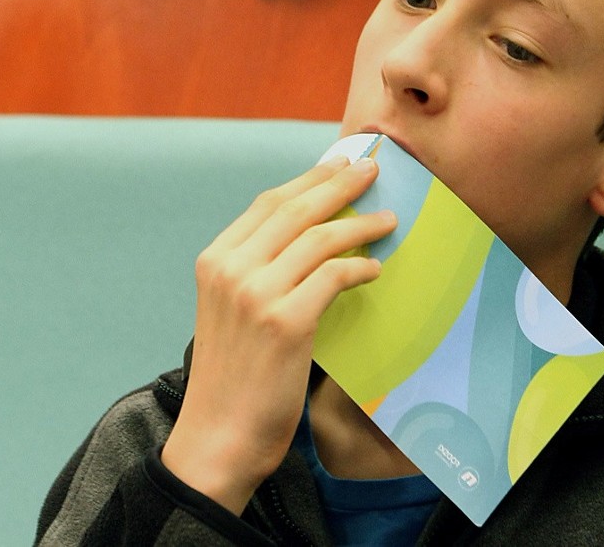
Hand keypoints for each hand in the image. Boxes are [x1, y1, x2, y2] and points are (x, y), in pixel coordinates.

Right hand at [161, 154, 395, 513]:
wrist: (217, 440)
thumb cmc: (233, 378)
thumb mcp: (230, 309)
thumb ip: (257, 270)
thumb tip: (313, 234)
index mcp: (214, 260)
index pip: (269, 203)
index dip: (309, 180)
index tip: (338, 164)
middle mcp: (231, 269)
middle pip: (296, 209)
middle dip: (339, 184)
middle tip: (373, 170)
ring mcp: (256, 294)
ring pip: (320, 238)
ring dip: (360, 223)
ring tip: (388, 219)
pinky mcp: (286, 322)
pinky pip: (334, 277)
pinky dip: (359, 267)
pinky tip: (374, 269)